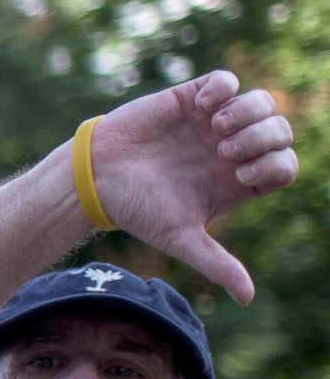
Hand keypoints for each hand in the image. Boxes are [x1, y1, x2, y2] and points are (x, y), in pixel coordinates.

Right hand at [91, 71, 297, 303]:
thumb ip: (216, 262)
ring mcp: (212, 122)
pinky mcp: (189, 99)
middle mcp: (231, 149)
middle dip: (262, 138)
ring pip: (262, 102)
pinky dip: (222, 89)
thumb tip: (247, 298)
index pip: (284, 165)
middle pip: (281, 131)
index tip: (238, 178)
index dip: (272, 166)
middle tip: (225, 152)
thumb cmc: (136, 209)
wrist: (94, 178)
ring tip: (215, 128)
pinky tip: (200, 108)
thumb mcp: (180, 238)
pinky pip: (225, 80)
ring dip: (247, 112)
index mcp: (237, 181)